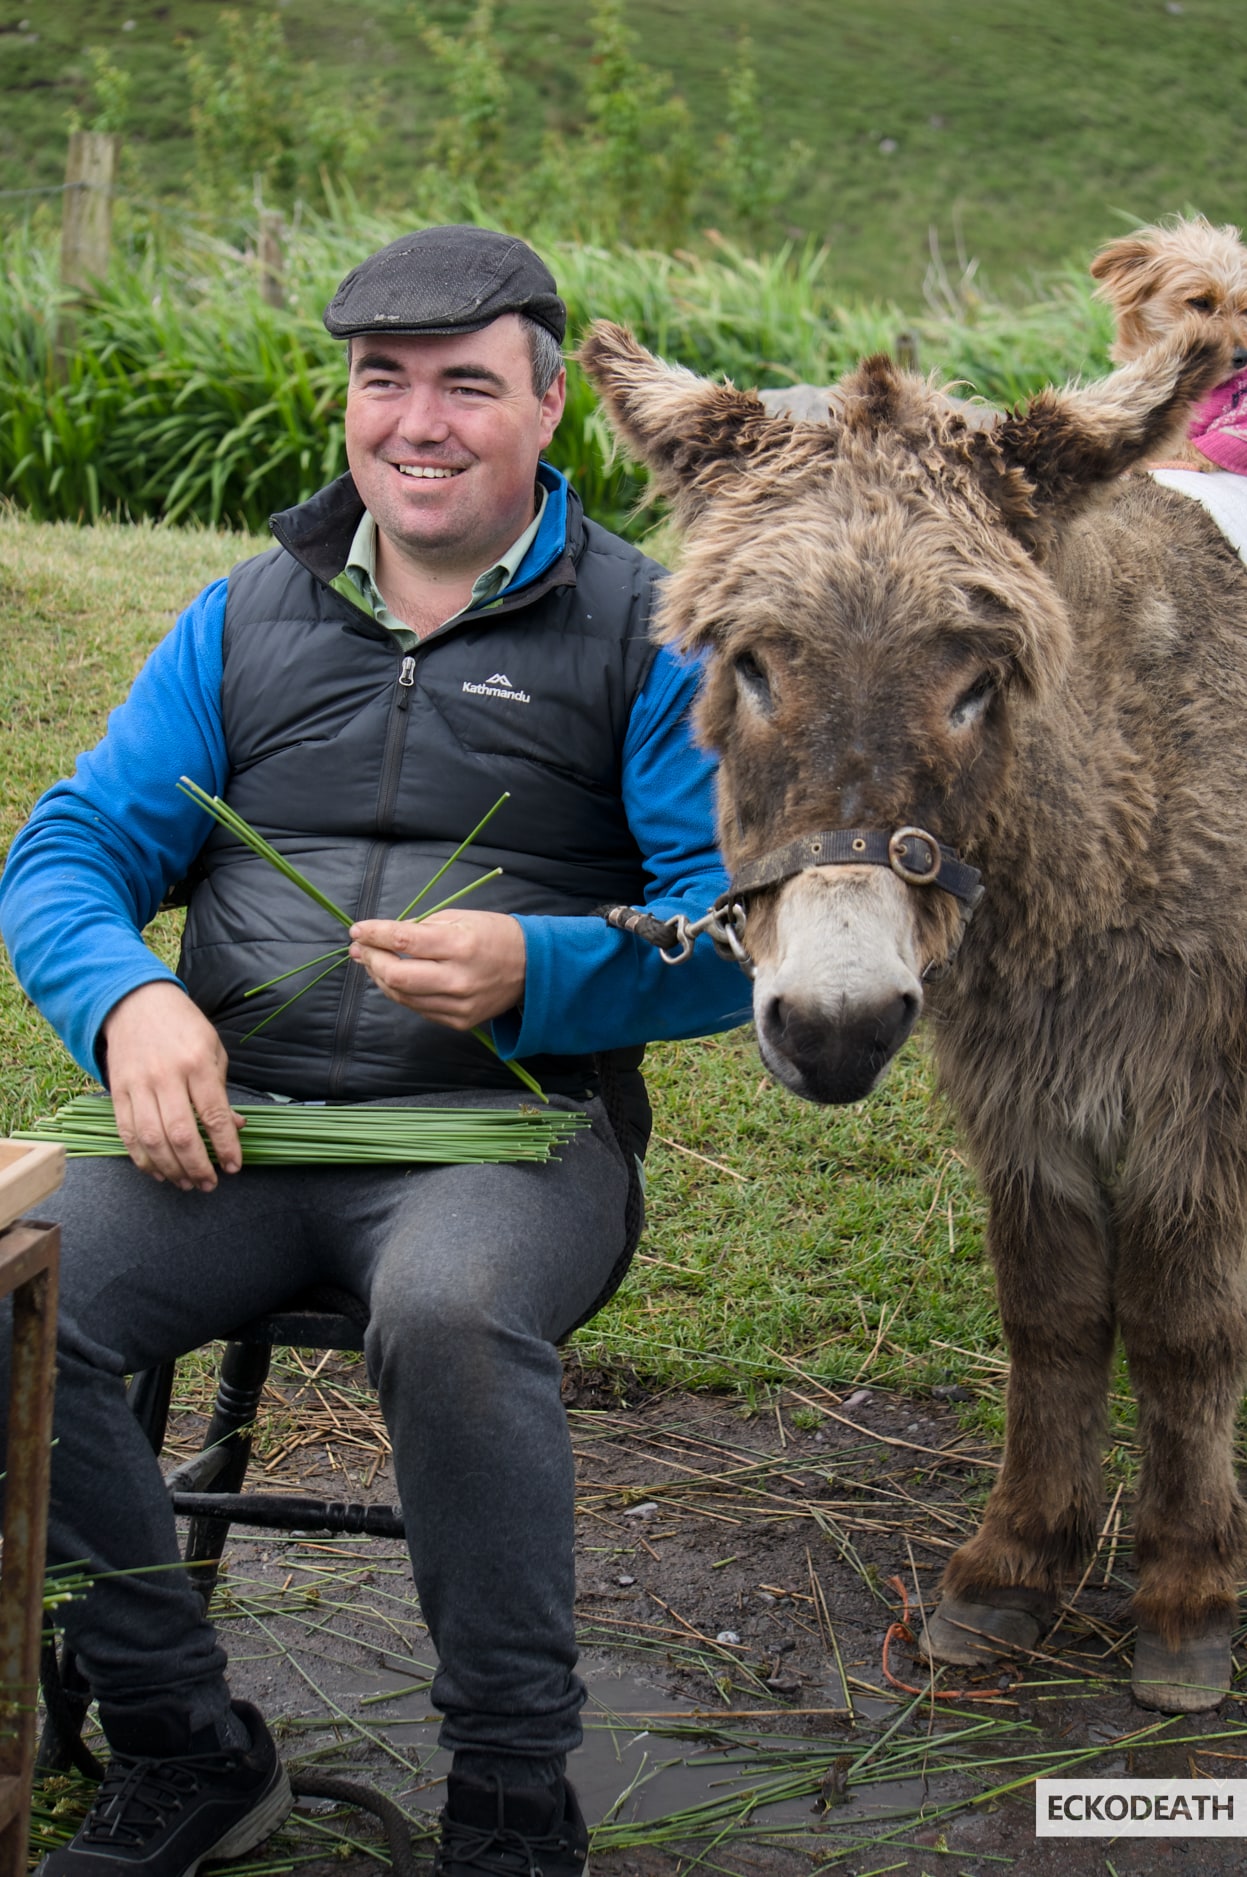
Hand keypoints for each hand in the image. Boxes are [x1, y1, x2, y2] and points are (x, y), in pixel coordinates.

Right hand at [100, 982, 243, 1191]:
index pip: (214, 1115)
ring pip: (152, 1140)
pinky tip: (158, 1171)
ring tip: (187, 1183)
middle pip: (181, 1134)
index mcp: (197, 1063)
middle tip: (210, 1184)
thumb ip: (222, 1090)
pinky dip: (143, 1159)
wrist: (135, 1002)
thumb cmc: (182, 1026)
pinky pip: (128, 1134)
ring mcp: (138, 1085)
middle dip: (198, 1166)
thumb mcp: (213, 1048)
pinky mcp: (117, 1092)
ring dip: (171, 1169)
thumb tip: (235, 1128)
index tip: (233, 1167)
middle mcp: (166, 1076)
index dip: (225, 1147)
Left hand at [348, 910, 525, 1030]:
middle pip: (397, 976)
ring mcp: (458, 1005)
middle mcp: (458, 979)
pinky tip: (395, 979)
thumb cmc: (493, 935)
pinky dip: (401, 992)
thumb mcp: (460, 918)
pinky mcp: (459, 1022)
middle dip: (371, 960)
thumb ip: (420, 928)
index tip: (357, 930)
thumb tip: (382, 937)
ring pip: (402, 996)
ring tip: (372, 962)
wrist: (531, 968)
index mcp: (460, 945)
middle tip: (359, 948)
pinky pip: (418, 1008)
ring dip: (380, 978)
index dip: (374, 935)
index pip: (403, 941)